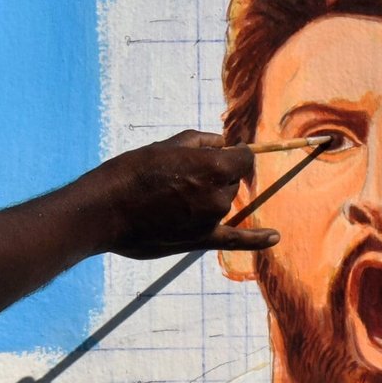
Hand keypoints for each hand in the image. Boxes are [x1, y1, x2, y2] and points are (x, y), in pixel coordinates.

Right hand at [83, 130, 276, 258]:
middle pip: (231, 181)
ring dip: (208, 196)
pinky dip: (258, 240)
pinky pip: (235, 240)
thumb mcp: (166, 146)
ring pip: (222, 202)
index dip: (232, 154)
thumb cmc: (132, 172)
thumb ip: (200, 142)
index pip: (243, 157)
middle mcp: (218, 195)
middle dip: (214, 175)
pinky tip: (275, 237)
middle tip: (179, 174)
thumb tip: (222, 142)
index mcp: (214, 167)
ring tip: (171, 193)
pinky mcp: (199, 240)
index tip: (222, 152)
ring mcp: (210, 220)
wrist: (105, 211)